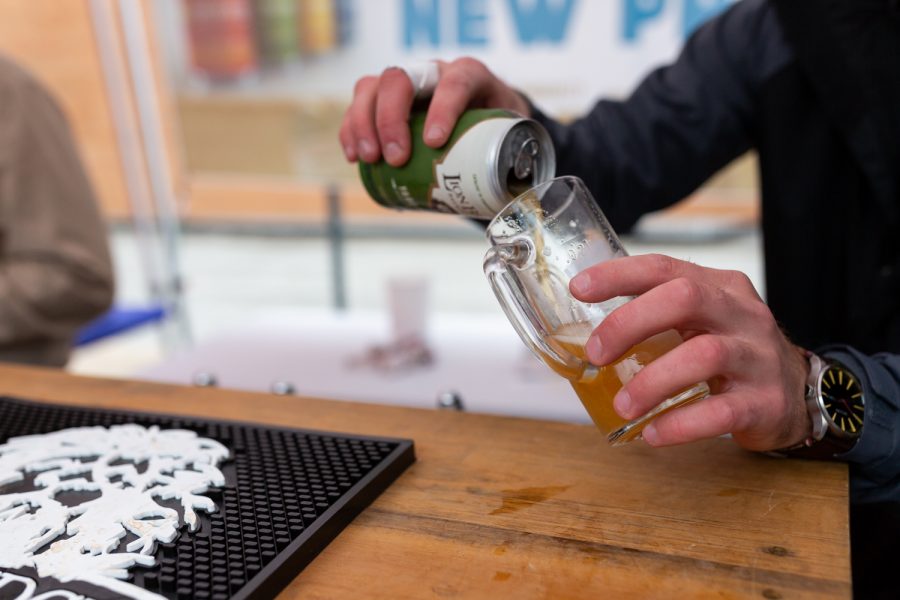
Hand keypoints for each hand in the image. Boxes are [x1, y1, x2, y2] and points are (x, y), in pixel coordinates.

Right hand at [339, 57, 529, 165]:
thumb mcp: (511, 139)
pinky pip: (357, 105)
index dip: (443, 108)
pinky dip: (351, 130)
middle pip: (400, 79)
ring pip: (371, 87)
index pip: (455, 81)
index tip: (434, 142)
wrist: (482, 120)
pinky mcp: (382, 100)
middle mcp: (432, 72)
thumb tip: (521, 207)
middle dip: (392, 119)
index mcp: (470, 75)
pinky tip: (354, 156)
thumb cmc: (497, 131)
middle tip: (396, 158)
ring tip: (370, 159)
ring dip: (364, 124)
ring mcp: (404, 84)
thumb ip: (515, 162)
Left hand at [568, 254, 810, 451]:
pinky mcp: (765, 402)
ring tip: (623, 405)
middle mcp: (741, 314)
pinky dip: (681, 424)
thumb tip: (584, 333)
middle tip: (596, 354)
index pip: (664, 268)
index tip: (579, 289)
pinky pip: (722, 412)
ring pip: (703, 355)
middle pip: (685, 298)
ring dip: (652, 382)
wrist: (798, 393)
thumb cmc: (732, 352)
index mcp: (719, 287)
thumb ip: (656, 316)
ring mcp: (758, 357)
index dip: (618, 275)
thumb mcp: (701, 321)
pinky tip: (654, 433)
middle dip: (630, 323)